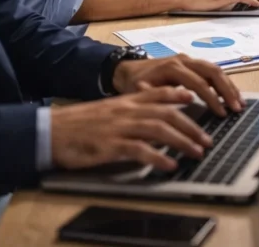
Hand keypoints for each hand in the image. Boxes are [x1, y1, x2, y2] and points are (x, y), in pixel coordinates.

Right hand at [50, 86, 213, 169]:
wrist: (51, 131)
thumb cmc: (78, 124)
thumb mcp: (106, 110)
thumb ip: (128, 109)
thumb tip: (150, 115)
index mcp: (126, 101)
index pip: (158, 92)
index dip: (179, 95)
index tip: (196, 97)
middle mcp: (126, 110)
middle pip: (167, 113)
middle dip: (191, 126)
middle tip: (207, 139)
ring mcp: (119, 127)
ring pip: (158, 129)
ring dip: (182, 141)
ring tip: (197, 152)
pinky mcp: (110, 145)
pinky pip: (139, 150)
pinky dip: (158, 158)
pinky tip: (170, 166)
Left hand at [114, 53, 245, 116]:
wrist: (128, 70)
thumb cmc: (134, 83)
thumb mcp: (138, 91)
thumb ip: (154, 96)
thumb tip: (173, 103)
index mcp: (172, 67)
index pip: (198, 82)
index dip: (211, 98)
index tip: (221, 114)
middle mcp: (184, 60)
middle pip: (212, 71)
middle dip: (227, 90)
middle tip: (236, 108)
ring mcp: (189, 60)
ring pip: (215, 69)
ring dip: (229, 86)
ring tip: (239, 104)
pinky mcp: (193, 64)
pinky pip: (213, 71)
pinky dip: (224, 83)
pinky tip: (232, 97)